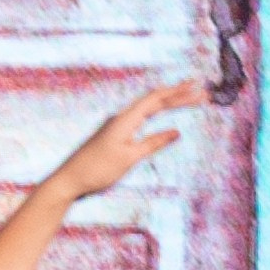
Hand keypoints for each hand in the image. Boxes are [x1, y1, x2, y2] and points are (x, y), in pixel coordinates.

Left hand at [46, 79, 208, 204]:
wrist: (69, 180)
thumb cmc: (97, 170)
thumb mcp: (129, 158)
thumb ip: (153, 143)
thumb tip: (176, 132)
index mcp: (125, 119)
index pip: (156, 99)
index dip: (178, 93)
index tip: (198, 89)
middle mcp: (121, 117)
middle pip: (153, 100)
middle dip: (178, 94)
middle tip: (201, 92)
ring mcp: (117, 124)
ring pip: (147, 106)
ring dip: (168, 101)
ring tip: (187, 97)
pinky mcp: (114, 133)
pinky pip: (140, 116)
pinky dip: (156, 111)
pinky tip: (161, 111)